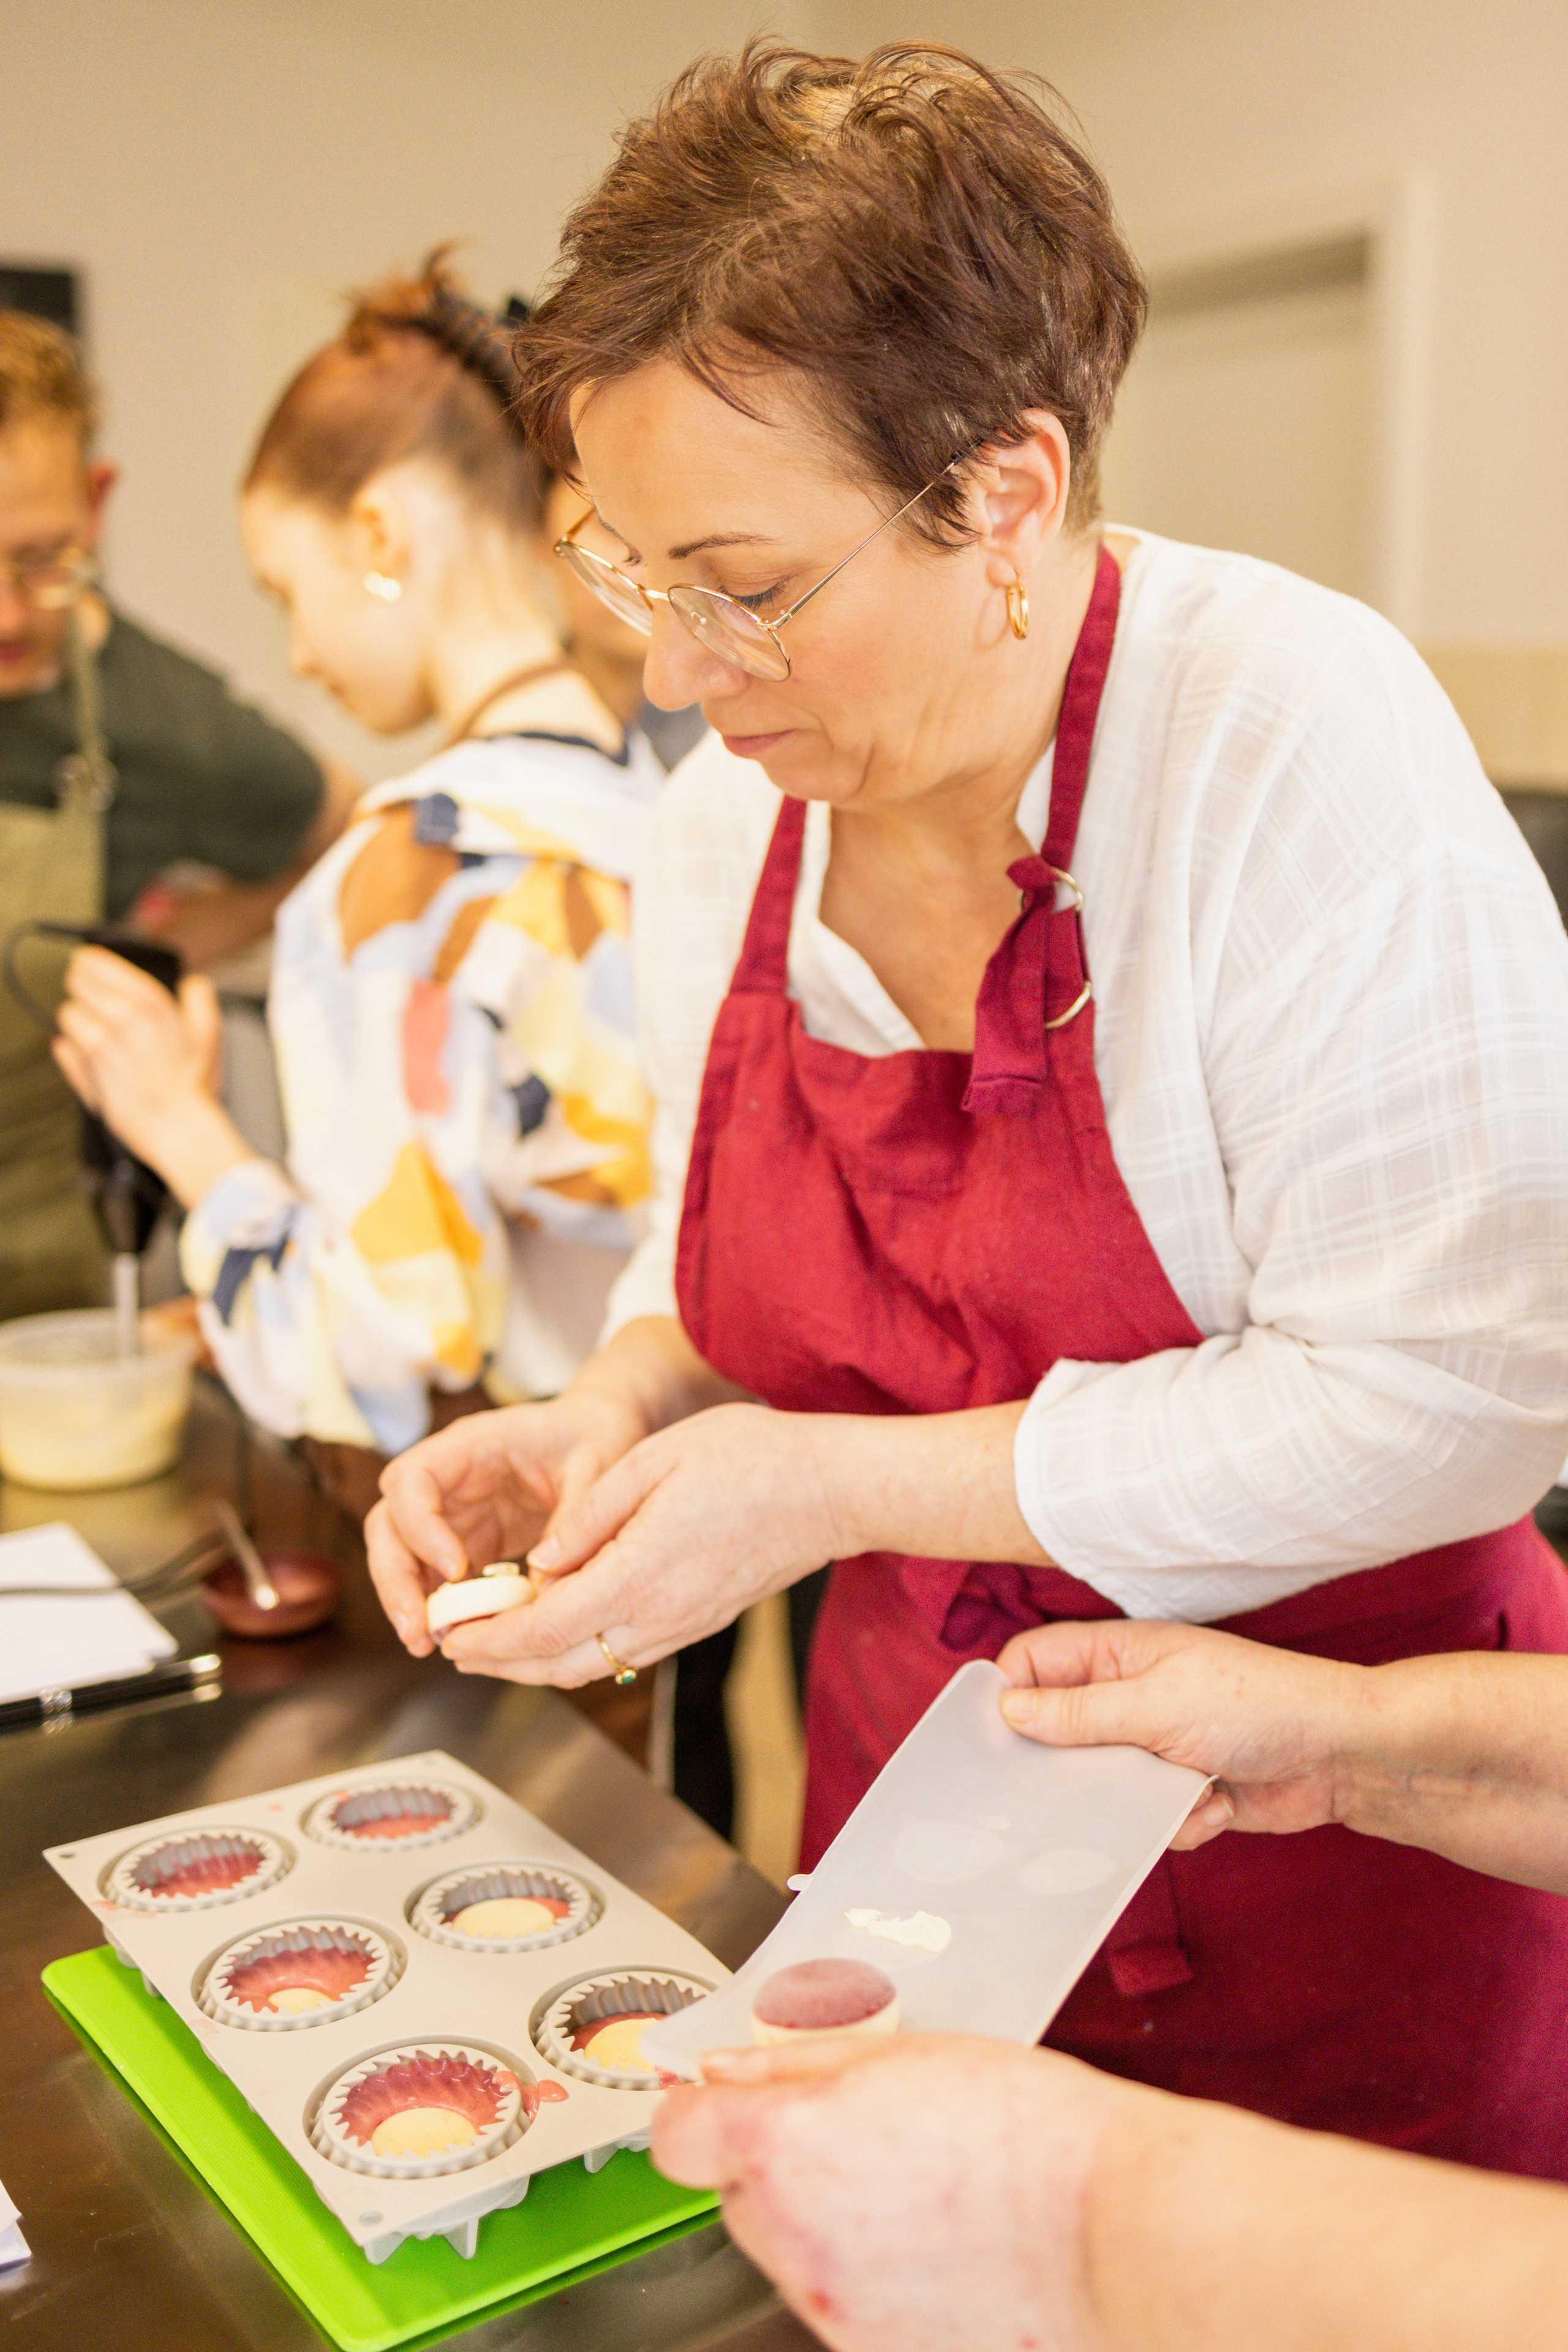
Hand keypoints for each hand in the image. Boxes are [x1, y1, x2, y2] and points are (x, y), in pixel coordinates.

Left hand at [52, 947, 247, 1202]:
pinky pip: (62, 1047)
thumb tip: (192, 983)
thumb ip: (200, 996)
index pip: (92, 960)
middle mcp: (115, 1016)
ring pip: (67, 1015)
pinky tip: (94, 1057)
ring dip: (80, 1021)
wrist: (177, 1127)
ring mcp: (94, 1044)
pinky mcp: (81, 1069)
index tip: (94, 969)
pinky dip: (72, 1049)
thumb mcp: (209, 1031)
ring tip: (101, 1034)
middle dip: (86, 990)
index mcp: (145, 1000)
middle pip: (75, 983)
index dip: (92, 964)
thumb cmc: (193, 1084)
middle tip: (100, 1002)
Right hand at [367, 1385, 651, 1656]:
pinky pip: (434, 1574)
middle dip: (395, 1578)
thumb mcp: (595, 1471)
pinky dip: (436, 1605)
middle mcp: (447, 1477)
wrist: (597, 1432)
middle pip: (389, 1523)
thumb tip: (543, 1591)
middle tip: (417, 1630)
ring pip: (402, 1554)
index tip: (455, 1568)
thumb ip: (571, 1524)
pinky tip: (452, 1637)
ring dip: (407, 1599)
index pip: (412, 1479)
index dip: (421, 1526)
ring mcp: (452, 1511)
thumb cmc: (593, 1439)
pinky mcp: (465, 1540)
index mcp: (470, 1444)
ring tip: (427, 1644)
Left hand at [433, 1401, 835, 1686]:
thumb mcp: (654, 1460)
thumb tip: (541, 1561)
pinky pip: (622, 1652)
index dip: (491, 1638)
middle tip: (457, 1646)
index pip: (544, 1627)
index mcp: (639, 1574)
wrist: (829, 1492)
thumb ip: (589, 1515)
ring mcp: (681, 1625)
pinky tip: (558, 1626)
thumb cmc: (751, 1460)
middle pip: (559, 1664)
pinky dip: (576, 1651)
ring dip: (535, 1663)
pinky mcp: (696, 1622)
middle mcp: (658, 1615)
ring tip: (495, 1643)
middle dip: (501, 1662)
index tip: (452, 1634)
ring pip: (590, 1666)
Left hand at [653, 2034, 1133, 2351]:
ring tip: (920, 2188)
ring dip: (826, 2219)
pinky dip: (870, 2274)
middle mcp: (794, 2240)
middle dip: (778, 2162)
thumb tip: (722, 2070)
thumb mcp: (902, 2052)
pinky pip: (842, 2302)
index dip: (698, 2109)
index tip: (727, 2096)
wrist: (1111, 2231)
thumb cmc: (1028, 2131)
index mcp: (788, 2147)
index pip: (677, 2136)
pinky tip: (938, 2244)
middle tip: (863, 2132)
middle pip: (740, 2195)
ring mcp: (833, 2311)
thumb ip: (793, 2062)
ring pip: (792, 2252)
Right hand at [997, 1620, 1365, 1846]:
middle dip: (1066, 1768)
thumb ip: (1079, 1714)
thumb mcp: (1155, 1705)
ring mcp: (1155, 1745)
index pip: (1036, 1663)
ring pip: (1100, 1786)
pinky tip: (1217, 1805)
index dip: (1009, 1695)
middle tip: (1063, 1792)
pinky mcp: (1182, 1791)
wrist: (1340, 1756)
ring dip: (1133, 1802)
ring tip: (1172, 1793)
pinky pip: (1146, 1818)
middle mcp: (1129, 1696)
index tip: (993, 1741)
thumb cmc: (1254, 1705)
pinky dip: (1179, 1820)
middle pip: (1059, 1731)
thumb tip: (1008, 1710)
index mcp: (1118, 1655)